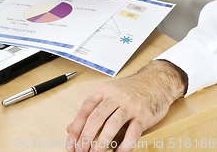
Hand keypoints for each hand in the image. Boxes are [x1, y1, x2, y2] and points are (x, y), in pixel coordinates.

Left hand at [66, 60, 186, 151]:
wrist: (156, 81)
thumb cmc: (131, 89)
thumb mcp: (108, 93)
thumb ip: (92, 110)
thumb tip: (71, 128)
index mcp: (104, 90)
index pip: (86, 109)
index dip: (76, 126)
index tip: (70, 142)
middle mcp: (115, 96)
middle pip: (97, 117)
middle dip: (86, 136)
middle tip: (80, 151)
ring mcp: (129, 105)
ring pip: (112, 124)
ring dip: (102, 142)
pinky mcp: (143, 115)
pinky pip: (133, 132)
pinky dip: (124, 145)